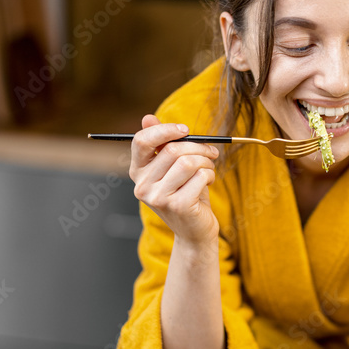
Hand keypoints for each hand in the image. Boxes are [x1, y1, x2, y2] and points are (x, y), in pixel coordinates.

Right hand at [130, 114, 219, 245]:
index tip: (185, 130)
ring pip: (188, 162)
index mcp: (137, 171)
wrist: (195, 231)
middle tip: (210, 152)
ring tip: (209, 169)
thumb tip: (147, 117)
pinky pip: (200, 176)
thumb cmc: (186, 193)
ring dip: (206, 161)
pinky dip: (210, 175)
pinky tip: (208, 183)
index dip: (165, 130)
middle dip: (197, 147)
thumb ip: (161, 143)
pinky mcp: (178, 206)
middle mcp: (143, 185)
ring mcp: (158, 197)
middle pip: (171, 149)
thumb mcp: (173, 167)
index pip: (141, 141)